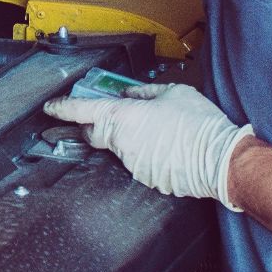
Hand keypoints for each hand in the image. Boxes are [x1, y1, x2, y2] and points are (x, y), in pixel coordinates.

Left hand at [44, 83, 253, 210]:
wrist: (221, 159)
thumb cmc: (199, 123)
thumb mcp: (173, 93)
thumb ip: (144, 92)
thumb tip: (130, 94)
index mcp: (123, 116)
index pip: (82, 111)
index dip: (63, 109)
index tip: (51, 108)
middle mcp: (121, 142)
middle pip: (94, 134)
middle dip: (96, 126)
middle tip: (113, 118)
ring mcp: (132, 163)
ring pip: (119, 149)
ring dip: (130, 140)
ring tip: (159, 132)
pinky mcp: (145, 178)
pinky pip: (138, 163)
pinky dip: (146, 155)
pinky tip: (167, 148)